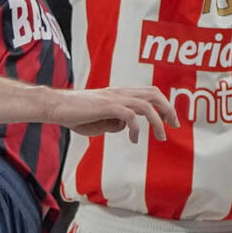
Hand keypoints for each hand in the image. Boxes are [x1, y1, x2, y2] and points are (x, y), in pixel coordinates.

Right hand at [49, 86, 177, 142]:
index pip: (149, 92)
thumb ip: (113, 122)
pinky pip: (130, 116)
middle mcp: (120, 93)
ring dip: (158, 122)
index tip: (170, 120)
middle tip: (175, 126)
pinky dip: (137, 129)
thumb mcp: (99, 122)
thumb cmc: (74, 114)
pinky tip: (134, 140)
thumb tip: (124, 126)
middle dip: (169, 109)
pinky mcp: (107, 106)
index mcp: (119, 94)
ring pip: (147, 105)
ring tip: (161, 137)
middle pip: (154, 94)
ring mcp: (114, 98)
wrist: (56, 106)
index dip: (163, 104)